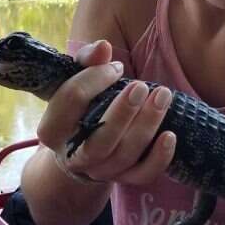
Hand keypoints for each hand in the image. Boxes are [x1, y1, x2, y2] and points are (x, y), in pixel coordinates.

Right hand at [37, 39, 175, 185]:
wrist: (83, 143)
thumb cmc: (81, 104)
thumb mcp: (76, 80)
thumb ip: (87, 60)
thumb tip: (103, 47)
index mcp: (53, 130)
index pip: (70, 102)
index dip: (94, 79)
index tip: (116, 67)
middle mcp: (75, 156)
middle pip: (100, 141)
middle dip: (124, 112)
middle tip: (143, 86)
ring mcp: (101, 170)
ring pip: (125, 155)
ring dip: (147, 125)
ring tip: (163, 96)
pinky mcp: (124, 178)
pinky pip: (143, 175)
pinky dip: (159, 158)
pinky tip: (170, 135)